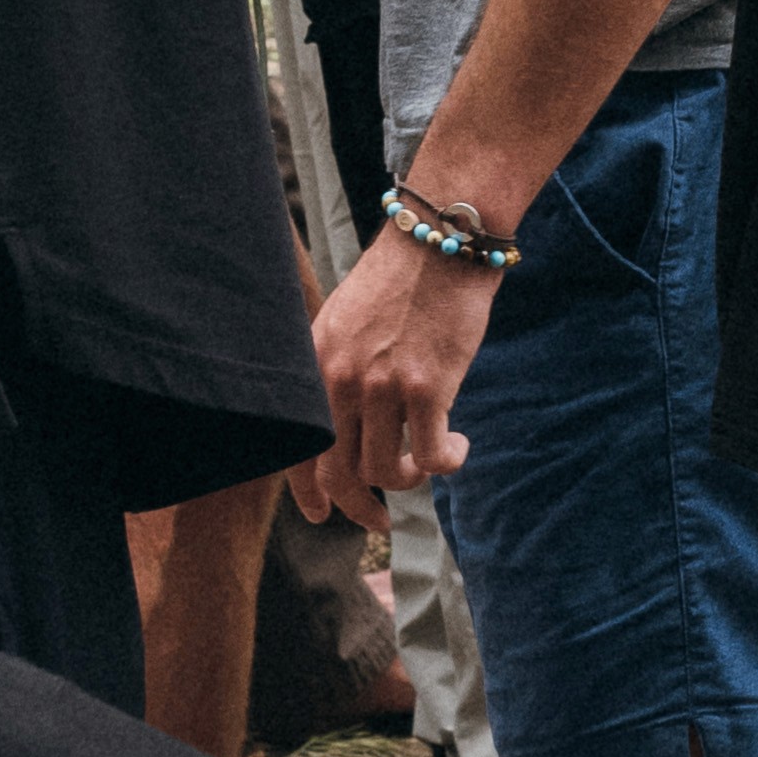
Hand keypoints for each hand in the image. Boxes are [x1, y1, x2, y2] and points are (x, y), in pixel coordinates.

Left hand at [294, 220, 502, 536]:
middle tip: (379, 519)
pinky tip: (458, 447)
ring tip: (427, 461)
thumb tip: (346, 425)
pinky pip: (431, 456)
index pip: (298, 445)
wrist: (440, 237)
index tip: (320, 514)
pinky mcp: (426, 388)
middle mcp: (340, 377)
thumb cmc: (400, 279)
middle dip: (359, 506)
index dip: (307, 490)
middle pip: (339, 471)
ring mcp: (381, 385)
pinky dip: (446, 462)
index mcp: (315, 361)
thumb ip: (338, 369)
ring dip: (410, 477)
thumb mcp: (346, 320)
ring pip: (386, 470)